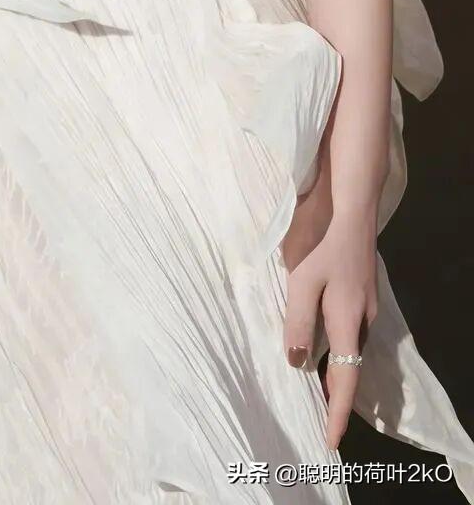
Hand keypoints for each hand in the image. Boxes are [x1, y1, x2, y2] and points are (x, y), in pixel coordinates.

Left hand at [281, 205, 378, 450]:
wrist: (354, 219)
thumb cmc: (324, 249)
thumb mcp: (302, 283)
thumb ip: (297, 323)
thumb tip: (296, 362)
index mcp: (347, 325)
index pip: (345, 380)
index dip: (337, 413)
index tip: (330, 441)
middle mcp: (362, 324)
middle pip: (350, 372)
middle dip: (335, 401)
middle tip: (318, 424)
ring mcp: (366, 313)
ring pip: (350, 354)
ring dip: (335, 377)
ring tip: (316, 395)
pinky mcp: (363, 302)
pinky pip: (350, 339)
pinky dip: (338, 355)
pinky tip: (322, 353)